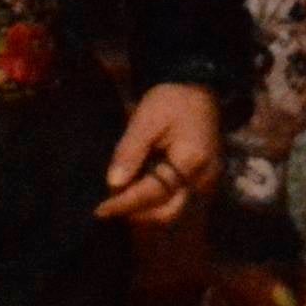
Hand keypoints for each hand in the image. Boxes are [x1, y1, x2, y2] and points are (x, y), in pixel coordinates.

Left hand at [95, 83, 222, 224]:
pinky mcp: (202, 185)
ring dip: (144, 213)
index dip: (125, 203)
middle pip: (167, 213)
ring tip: (119, 202)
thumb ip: (130, 152)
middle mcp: (203, 179)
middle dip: (135, 215)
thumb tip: (113, 185)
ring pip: (172, 213)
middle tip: (108, 208)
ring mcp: (206, 184)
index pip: (154, 193)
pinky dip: (154, 205)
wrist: (197, 91)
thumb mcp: (145, 119)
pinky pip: (176, 204)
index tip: (100, 210)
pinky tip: (135, 196)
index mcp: (191, 160)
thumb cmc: (170, 101)